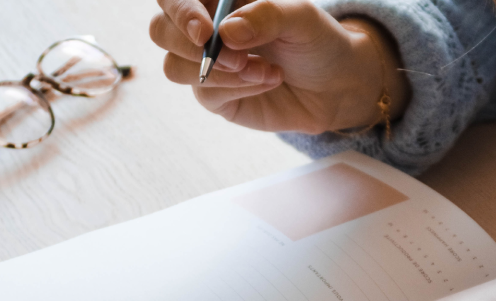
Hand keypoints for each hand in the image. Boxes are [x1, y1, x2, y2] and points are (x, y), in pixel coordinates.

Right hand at [150, 0, 409, 133]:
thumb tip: (226, 32)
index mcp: (218, 0)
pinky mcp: (214, 96)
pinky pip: (204, 93)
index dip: (181, 11)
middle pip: (160, 30)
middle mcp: (203, 28)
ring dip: (221, 73)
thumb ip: (266, 16)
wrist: (335, 86)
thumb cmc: (316, 41)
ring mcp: (205, 64)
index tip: (205, 31)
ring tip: (266, 71)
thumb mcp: (302, 19)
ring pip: (175, 67)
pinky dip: (238, 89)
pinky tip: (269, 79)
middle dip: (192, 47)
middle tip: (237, 58)